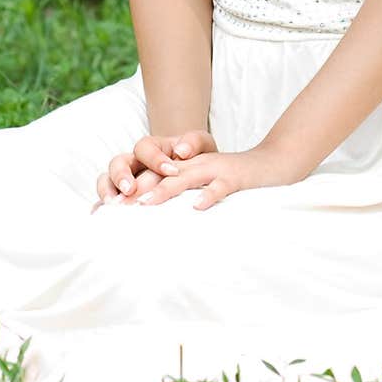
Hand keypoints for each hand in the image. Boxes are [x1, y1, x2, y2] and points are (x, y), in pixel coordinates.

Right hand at [94, 130, 216, 208]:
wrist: (193, 167)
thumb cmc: (195, 156)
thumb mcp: (201, 144)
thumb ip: (194, 142)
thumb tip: (182, 150)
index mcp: (152, 148)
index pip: (145, 147)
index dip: (155, 159)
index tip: (172, 171)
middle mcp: (134, 161)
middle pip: (118, 162)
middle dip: (122, 175)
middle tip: (131, 190)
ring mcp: (125, 178)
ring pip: (107, 179)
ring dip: (107, 191)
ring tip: (114, 206)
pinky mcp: (122, 195)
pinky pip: (105, 199)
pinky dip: (100, 206)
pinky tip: (100, 217)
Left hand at [130, 144, 295, 211]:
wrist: (273, 163)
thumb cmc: (234, 179)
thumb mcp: (203, 184)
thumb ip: (181, 194)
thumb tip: (155, 219)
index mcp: (185, 166)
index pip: (153, 173)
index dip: (131, 187)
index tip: (109, 207)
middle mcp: (196, 163)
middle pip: (162, 173)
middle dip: (138, 188)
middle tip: (117, 207)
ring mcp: (215, 168)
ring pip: (185, 176)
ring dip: (165, 189)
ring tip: (145, 204)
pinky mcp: (235, 176)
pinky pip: (220, 185)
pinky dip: (209, 195)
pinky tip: (197, 207)